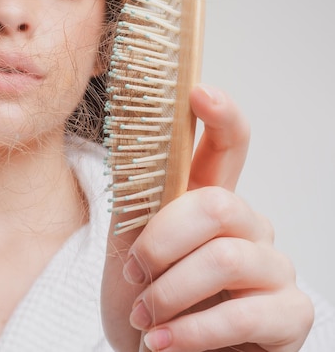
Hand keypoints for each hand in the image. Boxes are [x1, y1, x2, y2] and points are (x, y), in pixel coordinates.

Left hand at [101, 84, 313, 350]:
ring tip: (144, 318)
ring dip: (170, 293)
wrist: (153, 351)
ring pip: (226, 258)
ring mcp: (273, 270)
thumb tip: (129, 135)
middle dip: (162, 242)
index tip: (198, 91)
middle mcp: (249, 228)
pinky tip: (162, 343)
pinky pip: (245, 314)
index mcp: (209, 203)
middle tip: (135, 276)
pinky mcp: (288, 315)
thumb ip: (138, 197)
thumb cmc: (145, 298)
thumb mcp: (128, 245)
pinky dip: (192, 332)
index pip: (227, 148)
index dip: (219, 117)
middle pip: (217, 204)